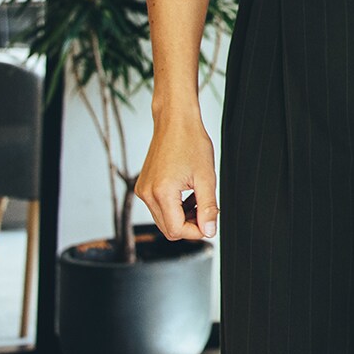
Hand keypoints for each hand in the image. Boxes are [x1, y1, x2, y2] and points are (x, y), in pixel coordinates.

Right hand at [135, 110, 217, 240]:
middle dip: (190, 224)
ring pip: (163, 219)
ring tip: (198, 197)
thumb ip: (208, 207)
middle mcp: (147, 194)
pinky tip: (187, 193)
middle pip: (168, 229)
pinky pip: (158, 207)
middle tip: (207, 209)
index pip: (176, 230)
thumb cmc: (191, 143)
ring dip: (182, 216)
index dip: (196, 231)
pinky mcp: (143, 186)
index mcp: (161, 193)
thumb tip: (209, 231)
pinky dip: (174, 207)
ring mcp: (142, 190)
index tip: (210, 222)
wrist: (175, 121)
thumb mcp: (207, 177)